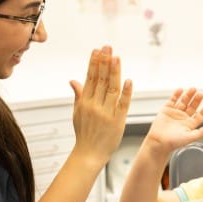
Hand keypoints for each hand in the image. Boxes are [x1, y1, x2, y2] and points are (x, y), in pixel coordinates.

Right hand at [69, 46, 131, 168]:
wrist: (88, 154)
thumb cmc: (84, 134)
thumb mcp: (77, 113)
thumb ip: (78, 95)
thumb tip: (73, 80)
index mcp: (85, 102)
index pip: (90, 78)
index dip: (94, 63)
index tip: (97, 50)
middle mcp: (95, 106)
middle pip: (101, 80)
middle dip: (104, 62)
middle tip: (108, 47)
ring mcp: (106, 113)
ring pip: (111, 88)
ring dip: (114, 72)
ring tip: (116, 57)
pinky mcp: (118, 121)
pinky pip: (122, 104)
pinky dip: (126, 92)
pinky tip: (128, 80)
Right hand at [145, 88, 202, 156]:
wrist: (158, 142)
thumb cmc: (173, 142)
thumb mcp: (189, 138)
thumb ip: (200, 133)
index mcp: (190, 124)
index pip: (200, 115)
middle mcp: (183, 118)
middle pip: (193, 106)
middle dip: (197, 100)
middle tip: (200, 94)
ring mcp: (175, 113)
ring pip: (184, 101)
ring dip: (188, 95)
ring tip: (193, 89)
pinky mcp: (166, 110)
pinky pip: (172, 100)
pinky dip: (176, 94)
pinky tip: (180, 90)